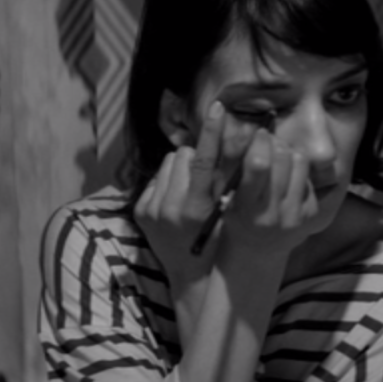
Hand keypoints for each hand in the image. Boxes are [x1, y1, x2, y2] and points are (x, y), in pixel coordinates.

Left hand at [134, 99, 230, 291]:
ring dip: (182, 168)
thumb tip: (242, 140)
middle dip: (196, 158)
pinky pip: (156, 178)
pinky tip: (178, 199)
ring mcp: (151, 210)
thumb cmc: (219, 241)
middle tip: (206, 177)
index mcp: (195, 209)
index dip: (212, 131)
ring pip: (169, 163)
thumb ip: (232, 177)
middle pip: (184, 155)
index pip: (202, 160)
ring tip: (191, 189)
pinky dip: (169, 182)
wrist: (192, 274)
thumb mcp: (230, 211)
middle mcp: (169, 209)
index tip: (218, 107)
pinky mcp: (140, 211)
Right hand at [221, 127, 320, 261]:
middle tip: (267, 142)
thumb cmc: (235, 215)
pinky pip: (309, 175)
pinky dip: (298, 168)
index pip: (259, 164)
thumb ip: (230, 162)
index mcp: (248, 207)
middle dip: (274, 142)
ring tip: (277, 156)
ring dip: (288, 152)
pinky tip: (287, 174)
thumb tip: (242, 128)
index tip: (258, 133)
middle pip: (282, 158)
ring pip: (299, 162)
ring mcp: (296, 214)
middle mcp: (274, 213)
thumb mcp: (223, 193)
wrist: (257, 249)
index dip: (260, 142)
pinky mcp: (311, 213)